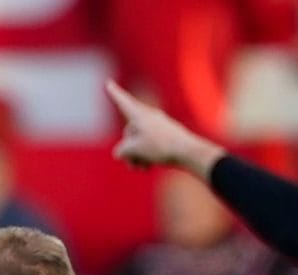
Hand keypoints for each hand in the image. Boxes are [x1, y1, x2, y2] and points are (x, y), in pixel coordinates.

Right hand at [105, 80, 224, 177]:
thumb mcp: (134, 150)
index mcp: (139, 115)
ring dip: (136, 156)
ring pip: (139, 141)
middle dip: (128, 150)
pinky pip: (150, 144)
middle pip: (129, 133)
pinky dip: (146, 155)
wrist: (188, 152)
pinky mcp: (166, 135)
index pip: (123, 102)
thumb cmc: (160, 147)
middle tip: (132, 163)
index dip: (114, 93)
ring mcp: (158, 125)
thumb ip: (121, 150)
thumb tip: (121, 152)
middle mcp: (148, 116)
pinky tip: (149, 166)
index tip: (108, 83)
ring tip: (141, 168)